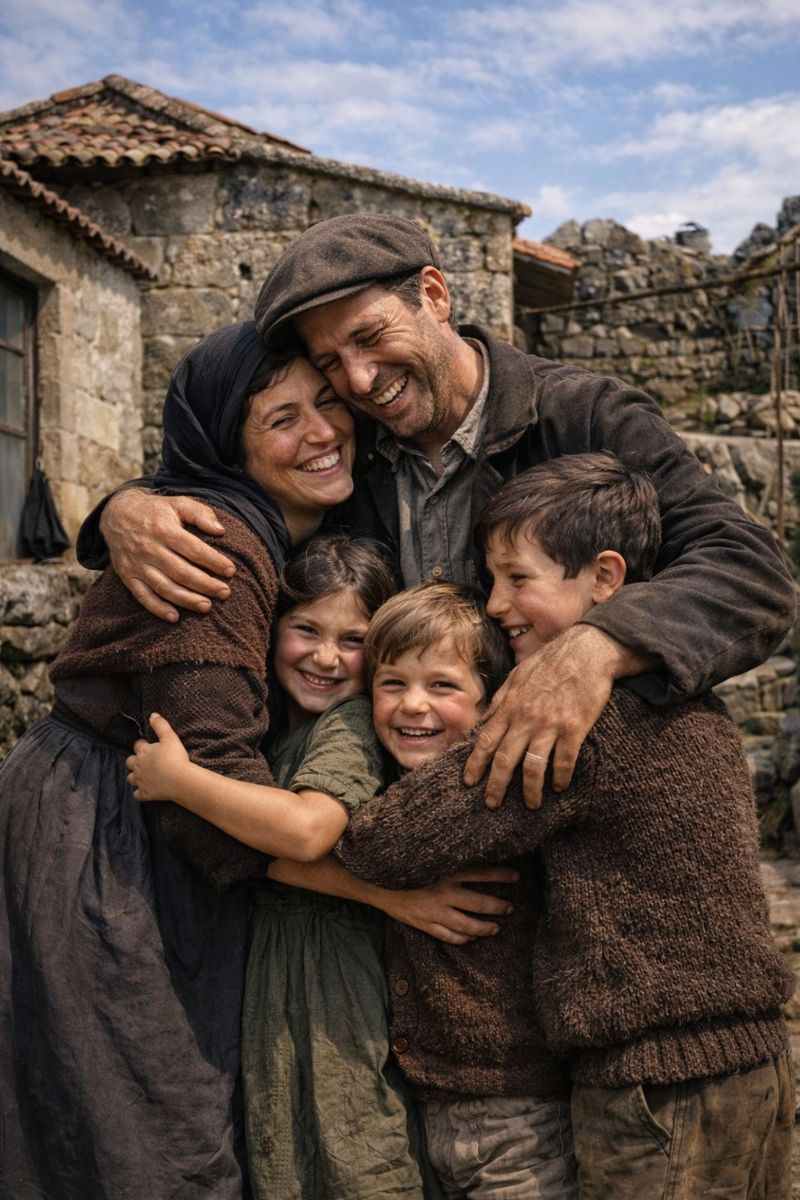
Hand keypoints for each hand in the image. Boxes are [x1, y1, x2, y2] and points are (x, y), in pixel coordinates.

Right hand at [101, 489, 235, 621]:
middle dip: (206, 585)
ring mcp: (137, 564)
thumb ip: (200, 514)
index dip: (213, 561)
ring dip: (186, 600)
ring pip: (164, 587)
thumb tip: (220, 531)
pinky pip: (142, 596)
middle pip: (181, 572)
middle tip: (225, 593)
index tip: (230, 571)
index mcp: (164, 529)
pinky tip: (175, 617)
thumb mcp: (177, 503)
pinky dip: (158, 608)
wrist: (116, 514)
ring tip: (206, 607)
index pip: (193, 549)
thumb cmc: (155, 511)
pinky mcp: (128, 576)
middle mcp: (149, 548)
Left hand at [126, 713, 190, 801]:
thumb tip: (153, 714)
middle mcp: (138, 766)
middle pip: (129, 762)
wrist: (179, 779)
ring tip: (142, 776)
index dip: (142, 745)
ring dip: (134, 777)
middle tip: (143, 761)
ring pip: (130, 778)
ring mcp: (140, 781)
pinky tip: (144, 791)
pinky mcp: (145, 793)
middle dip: (134, 761)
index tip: (148, 746)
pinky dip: (139, 793)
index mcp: (144, 752)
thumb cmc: (175, 757)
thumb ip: (160, 725)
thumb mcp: (170, 737)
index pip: (138, 745)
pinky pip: (137, 795)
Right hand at [379, 866, 518, 944]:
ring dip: (484, 928)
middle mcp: (443, 892)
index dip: (500, 875)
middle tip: (509, 908)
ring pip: (467, 925)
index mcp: (446, 872)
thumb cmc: (407, 869)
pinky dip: (462, 939)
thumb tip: (475, 854)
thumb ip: (450, 861)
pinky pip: (449, 937)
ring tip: (495, 928)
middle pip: (479, 903)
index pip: (480, 873)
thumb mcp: (430, 860)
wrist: (379, 884)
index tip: (516, 876)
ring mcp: (434, 912)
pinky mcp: (425, 924)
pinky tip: (471, 938)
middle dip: (498, 907)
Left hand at [464, 625, 648, 808]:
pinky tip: (560, 786)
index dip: (476, 764)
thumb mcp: (517, 677)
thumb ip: (500, 701)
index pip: (486, 741)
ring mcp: (550, 724)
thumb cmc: (550, 663)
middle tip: (492, 804)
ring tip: (531, 805)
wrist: (586, 651)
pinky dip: (560, 777)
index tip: (469, 782)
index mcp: (510, 706)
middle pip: (505, 760)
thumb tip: (483, 723)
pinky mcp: (574, 728)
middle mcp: (526, 718)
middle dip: (496, 786)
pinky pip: (564, 760)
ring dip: (530, 790)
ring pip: (533, 766)